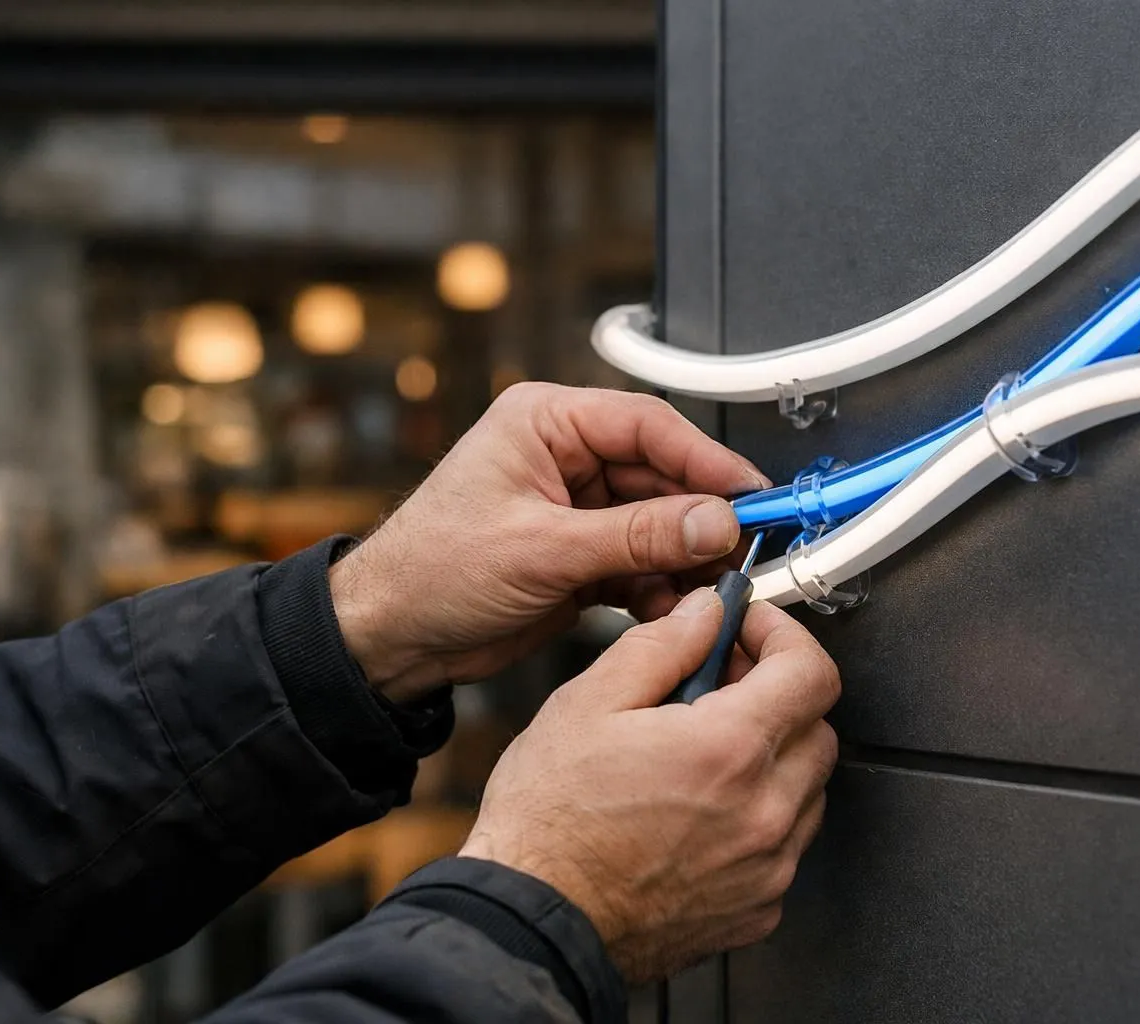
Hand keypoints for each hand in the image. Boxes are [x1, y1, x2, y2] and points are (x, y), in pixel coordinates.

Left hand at [329, 383, 768, 701]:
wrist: (390, 637)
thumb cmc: (428, 572)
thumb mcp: (541, 549)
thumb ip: (635, 535)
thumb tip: (711, 521)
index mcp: (545, 423)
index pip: (647, 426)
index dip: (706, 460)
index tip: (749, 493)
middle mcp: (564, 458)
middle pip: (662, 475)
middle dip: (701, 517)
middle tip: (743, 549)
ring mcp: (575, 509)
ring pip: (659, 524)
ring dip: (686, 559)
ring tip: (711, 587)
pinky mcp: (581, 556)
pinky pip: (642, 562)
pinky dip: (662, 587)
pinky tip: (675, 608)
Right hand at [458, 588, 840, 981]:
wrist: (534, 922)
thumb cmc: (549, 823)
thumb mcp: (588, 704)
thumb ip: (660, 646)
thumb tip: (705, 614)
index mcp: (729, 749)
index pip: (811, 672)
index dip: (784, 636)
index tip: (752, 631)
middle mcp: (763, 812)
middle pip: (818, 729)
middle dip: (778, 696)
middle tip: (719, 688)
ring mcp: (767, 868)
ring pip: (808, 791)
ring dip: (774, 759)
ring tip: (703, 755)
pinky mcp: (757, 910)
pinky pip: (786, 848)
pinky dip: (761, 819)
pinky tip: (703, 811)